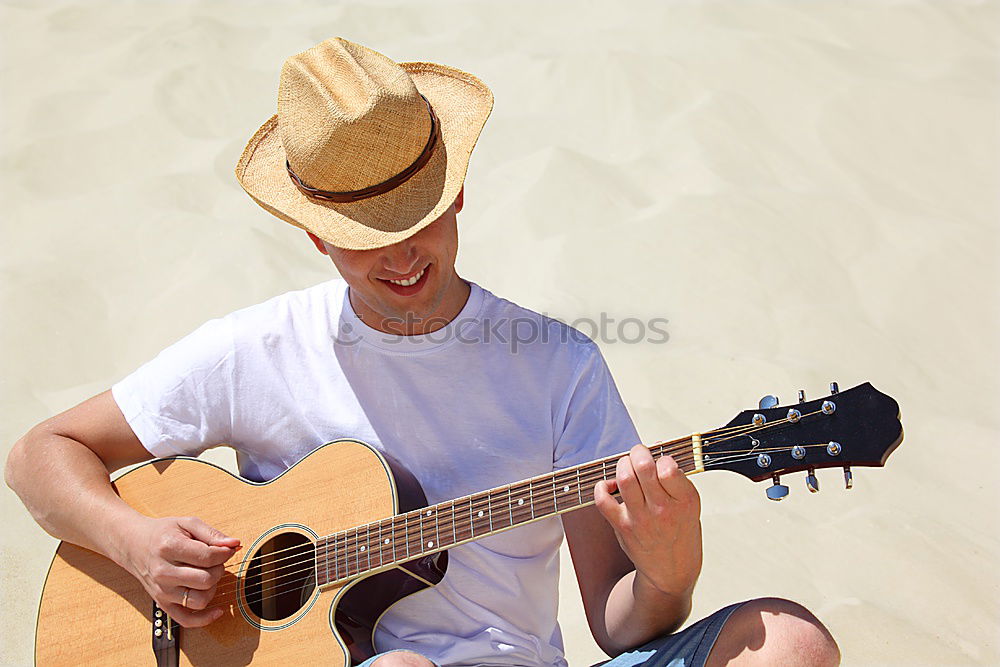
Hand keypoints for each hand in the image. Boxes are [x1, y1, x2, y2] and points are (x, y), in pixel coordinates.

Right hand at [121, 515, 240, 627]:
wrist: (134, 546)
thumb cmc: (163, 533)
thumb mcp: (187, 524)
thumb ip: (212, 534)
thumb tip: (234, 544)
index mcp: (169, 548)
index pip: (208, 557)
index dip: (225, 553)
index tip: (227, 549)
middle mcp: (164, 572)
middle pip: (206, 580)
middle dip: (219, 569)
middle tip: (216, 561)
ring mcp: (163, 591)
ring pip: (200, 600)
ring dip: (213, 589)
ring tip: (209, 576)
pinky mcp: (163, 604)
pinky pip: (187, 620)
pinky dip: (205, 618)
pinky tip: (217, 609)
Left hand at [594, 445, 701, 597]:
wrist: (671, 572)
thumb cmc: (681, 534)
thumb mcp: (689, 505)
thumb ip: (675, 479)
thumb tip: (657, 449)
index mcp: (685, 501)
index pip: (669, 468)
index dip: (662, 457)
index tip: (661, 460)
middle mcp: (663, 510)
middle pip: (643, 468)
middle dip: (638, 452)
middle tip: (639, 453)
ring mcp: (641, 519)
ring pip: (624, 479)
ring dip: (623, 465)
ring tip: (627, 466)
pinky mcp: (623, 526)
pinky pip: (603, 500)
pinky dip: (602, 487)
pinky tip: (610, 485)